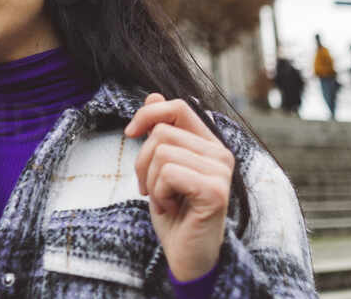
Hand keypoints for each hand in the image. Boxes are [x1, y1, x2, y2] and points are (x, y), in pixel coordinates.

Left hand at [124, 93, 233, 280]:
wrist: (187, 256)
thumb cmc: (174, 212)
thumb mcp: (159, 168)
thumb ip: (161, 133)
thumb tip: (153, 95)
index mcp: (208, 144)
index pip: (177, 107)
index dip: (148, 114)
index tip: (130, 134)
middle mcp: (220, 153)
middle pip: (162, 132)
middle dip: (142, 162)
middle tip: (149, 188)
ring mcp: (220, 171)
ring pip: (162, 153)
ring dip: (150, 182)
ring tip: (163, 200)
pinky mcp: (215, 190)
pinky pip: (168, 173)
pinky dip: (159, 193)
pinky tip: (171, 208)